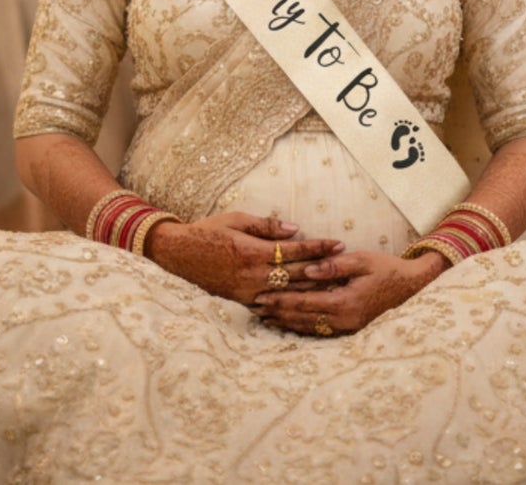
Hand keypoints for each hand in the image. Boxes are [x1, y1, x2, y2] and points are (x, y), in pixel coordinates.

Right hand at [145, 211, 342, 305]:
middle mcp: (253, 275)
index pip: (295, 250)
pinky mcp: (241, 302)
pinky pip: (271, 305)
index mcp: (253, 251)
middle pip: (297, 275)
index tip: (338, 244)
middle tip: (346, 266)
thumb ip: (266, 226)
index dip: (318, 247)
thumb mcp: (236, 219)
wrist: (179, 254)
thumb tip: (294, 229)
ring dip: (312, 291)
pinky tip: (307, 304)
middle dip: (323, 269)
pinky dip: (290, 304)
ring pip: (288, 294)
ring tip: (335, 287)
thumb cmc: (208, 231)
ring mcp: (247, 292)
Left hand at [252, 249, 445, 335]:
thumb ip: (334, 265)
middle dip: (278, 313)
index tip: (261, 295)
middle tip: (254, 307)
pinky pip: (320, 331)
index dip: (281, 300)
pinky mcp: (349, 328)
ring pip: (309, 328)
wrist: (411, 287)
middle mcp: (344, 320)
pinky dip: (301, 327)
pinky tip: (288, 323)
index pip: (305, 303)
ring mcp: (347, 328)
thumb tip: (307, 270)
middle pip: (303, 319)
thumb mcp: (362, 260)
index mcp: (345, 302)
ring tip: (265, 317)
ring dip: (286, 322)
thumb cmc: (386, 268)